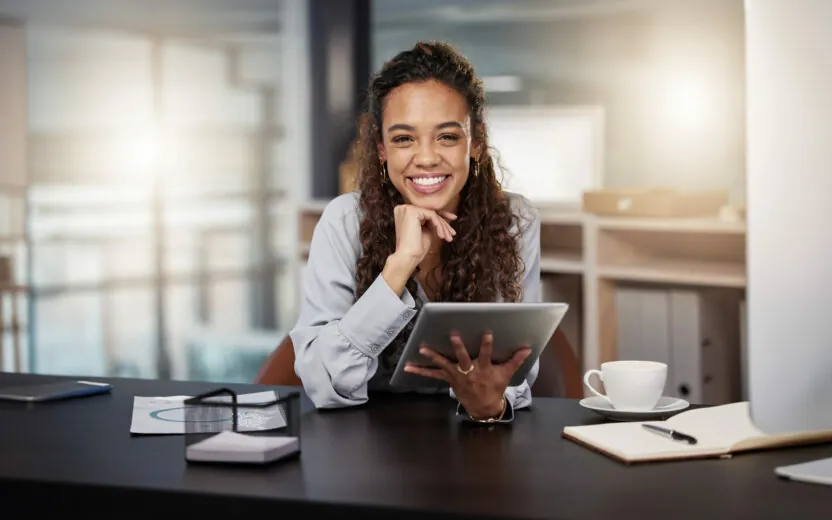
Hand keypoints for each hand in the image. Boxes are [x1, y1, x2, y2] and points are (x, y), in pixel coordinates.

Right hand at [392, 204, 456, 264]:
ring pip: (432, 214)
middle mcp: (403, 208)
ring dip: (443, 226)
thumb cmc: (415, 248)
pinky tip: (442, 236)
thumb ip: (430, 222)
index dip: (440, 218)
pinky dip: (439, 225)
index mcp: (403, 212)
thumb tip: (442, 216)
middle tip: (452, 232)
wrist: (407, 257)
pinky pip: (432, 215)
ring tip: (449, 237)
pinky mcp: (412, 212)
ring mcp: (407, 209)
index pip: (425, 212)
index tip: (450, 224)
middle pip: (429, 212)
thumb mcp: (425, 231)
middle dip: (444, 223)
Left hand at [404, 331, 531, 418]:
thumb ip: (515, 360)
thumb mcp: (506, 374)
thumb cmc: (494, 387)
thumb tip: (528, 348)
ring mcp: (457, 376)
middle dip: (458, 348)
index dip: (486, 345)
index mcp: (483, 369)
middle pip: (463, 358)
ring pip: (444, 364)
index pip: (486, 355)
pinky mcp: (448, 379)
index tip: (487, 333)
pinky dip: (420, 371)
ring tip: (422, 348)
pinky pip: (432, 375)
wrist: (483, 407)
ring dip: (432, 356)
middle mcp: (469, 372)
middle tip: (453, 337)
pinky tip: (407, 367)